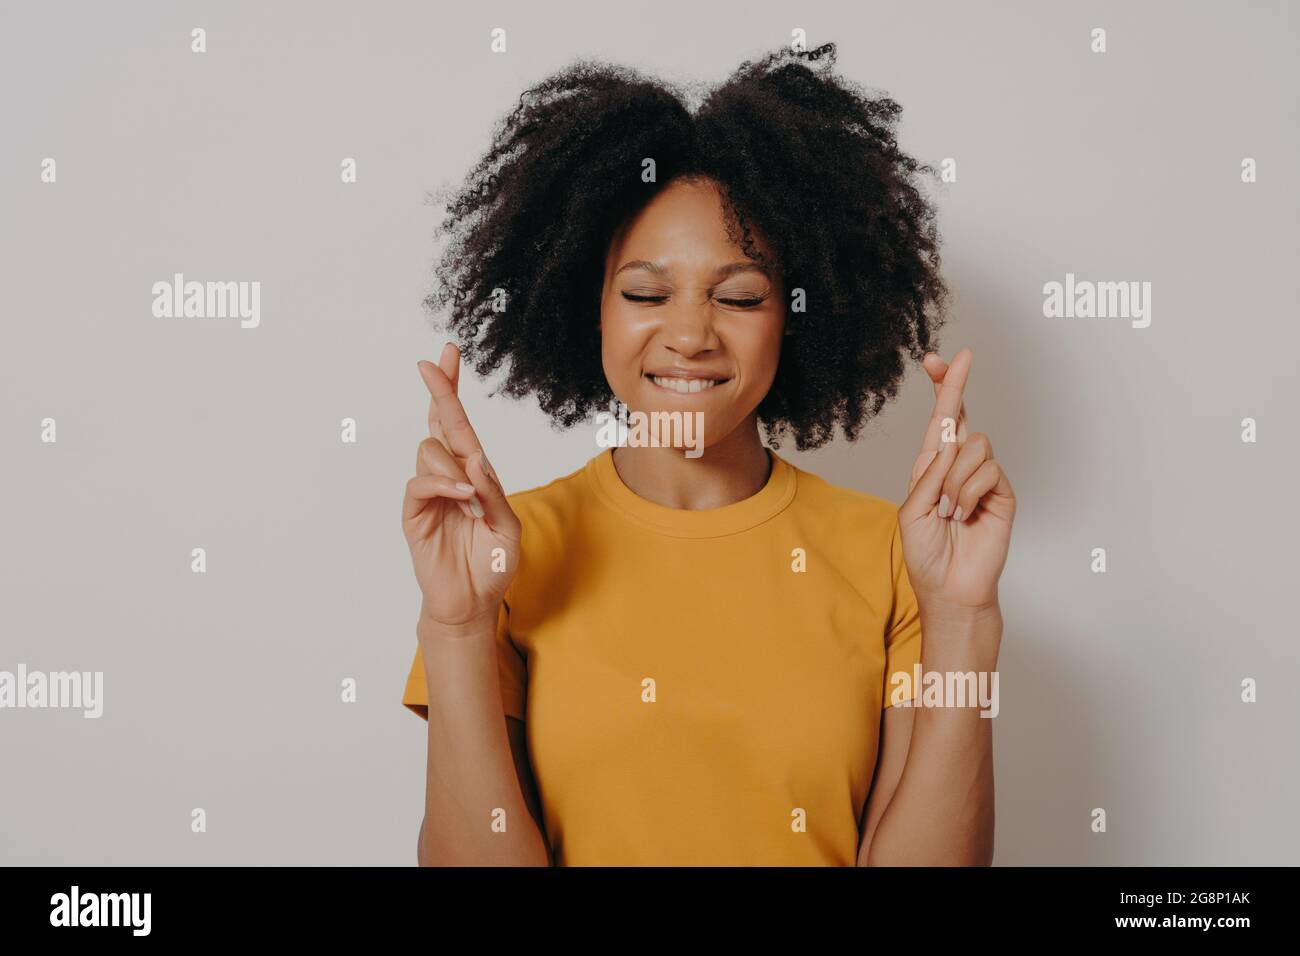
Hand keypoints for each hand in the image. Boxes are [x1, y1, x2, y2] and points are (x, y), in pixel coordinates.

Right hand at [401, 342, 521, 630]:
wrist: (472, 603)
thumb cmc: (492, 566)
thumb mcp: (508, 529)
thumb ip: (495, 495)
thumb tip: (477, 462)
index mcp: (474, 474)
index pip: (461, 425)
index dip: (452, 390)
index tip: (449, 353)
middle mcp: (450, 476)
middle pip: (439, 423)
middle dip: (439, 391)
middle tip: (429, 363)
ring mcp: (430, 493)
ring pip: (431, 451)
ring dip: (455, 468)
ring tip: (473, 502)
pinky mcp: (415, 513)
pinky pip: (419, 483)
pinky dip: (443, 485)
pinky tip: (462, 499)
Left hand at [898, 348, 1015, 611]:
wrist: (950, 589)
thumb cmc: (927, 555)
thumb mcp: (913, 512)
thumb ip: (928, 477)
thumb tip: (949, 445)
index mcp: (931, 469)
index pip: (937, 423)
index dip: (939, 391)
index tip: (935, 361)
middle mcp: (956, 468)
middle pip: (960, 415)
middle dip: (955, 384)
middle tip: (959, 358)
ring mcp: (981, 479)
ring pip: (974, 445)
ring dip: (954, 479)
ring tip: (949, 511)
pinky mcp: (1001, 493)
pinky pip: (987, 470)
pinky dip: (968, 492)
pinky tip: (963, 515)